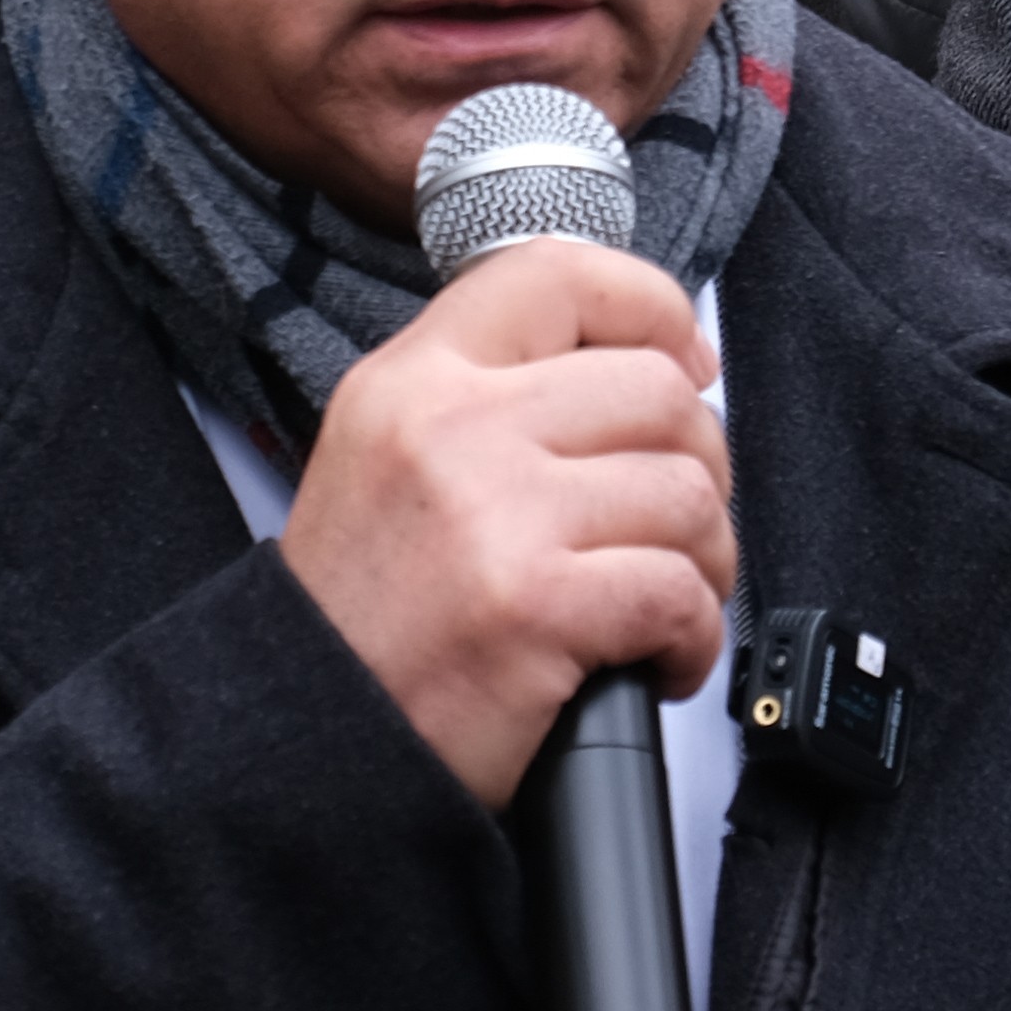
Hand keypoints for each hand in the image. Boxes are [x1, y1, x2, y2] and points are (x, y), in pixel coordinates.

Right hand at [281, 235, 734, 805]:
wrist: (304, 736)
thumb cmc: (363, 615)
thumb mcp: (388, 455)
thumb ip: (492, 397)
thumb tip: (645, 371)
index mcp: (414, 378)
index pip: (557, 274)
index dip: (652, 308)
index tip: (687, 363)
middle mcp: (452, 426)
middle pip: (655, 391)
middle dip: (699, 464)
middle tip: (678, 523)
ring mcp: (496, 513)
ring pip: (686, 493)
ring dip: (706, 560)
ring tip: (667, 599)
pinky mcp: (535, 605)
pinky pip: (679, 593)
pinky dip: (692, 637)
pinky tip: (657, 660)